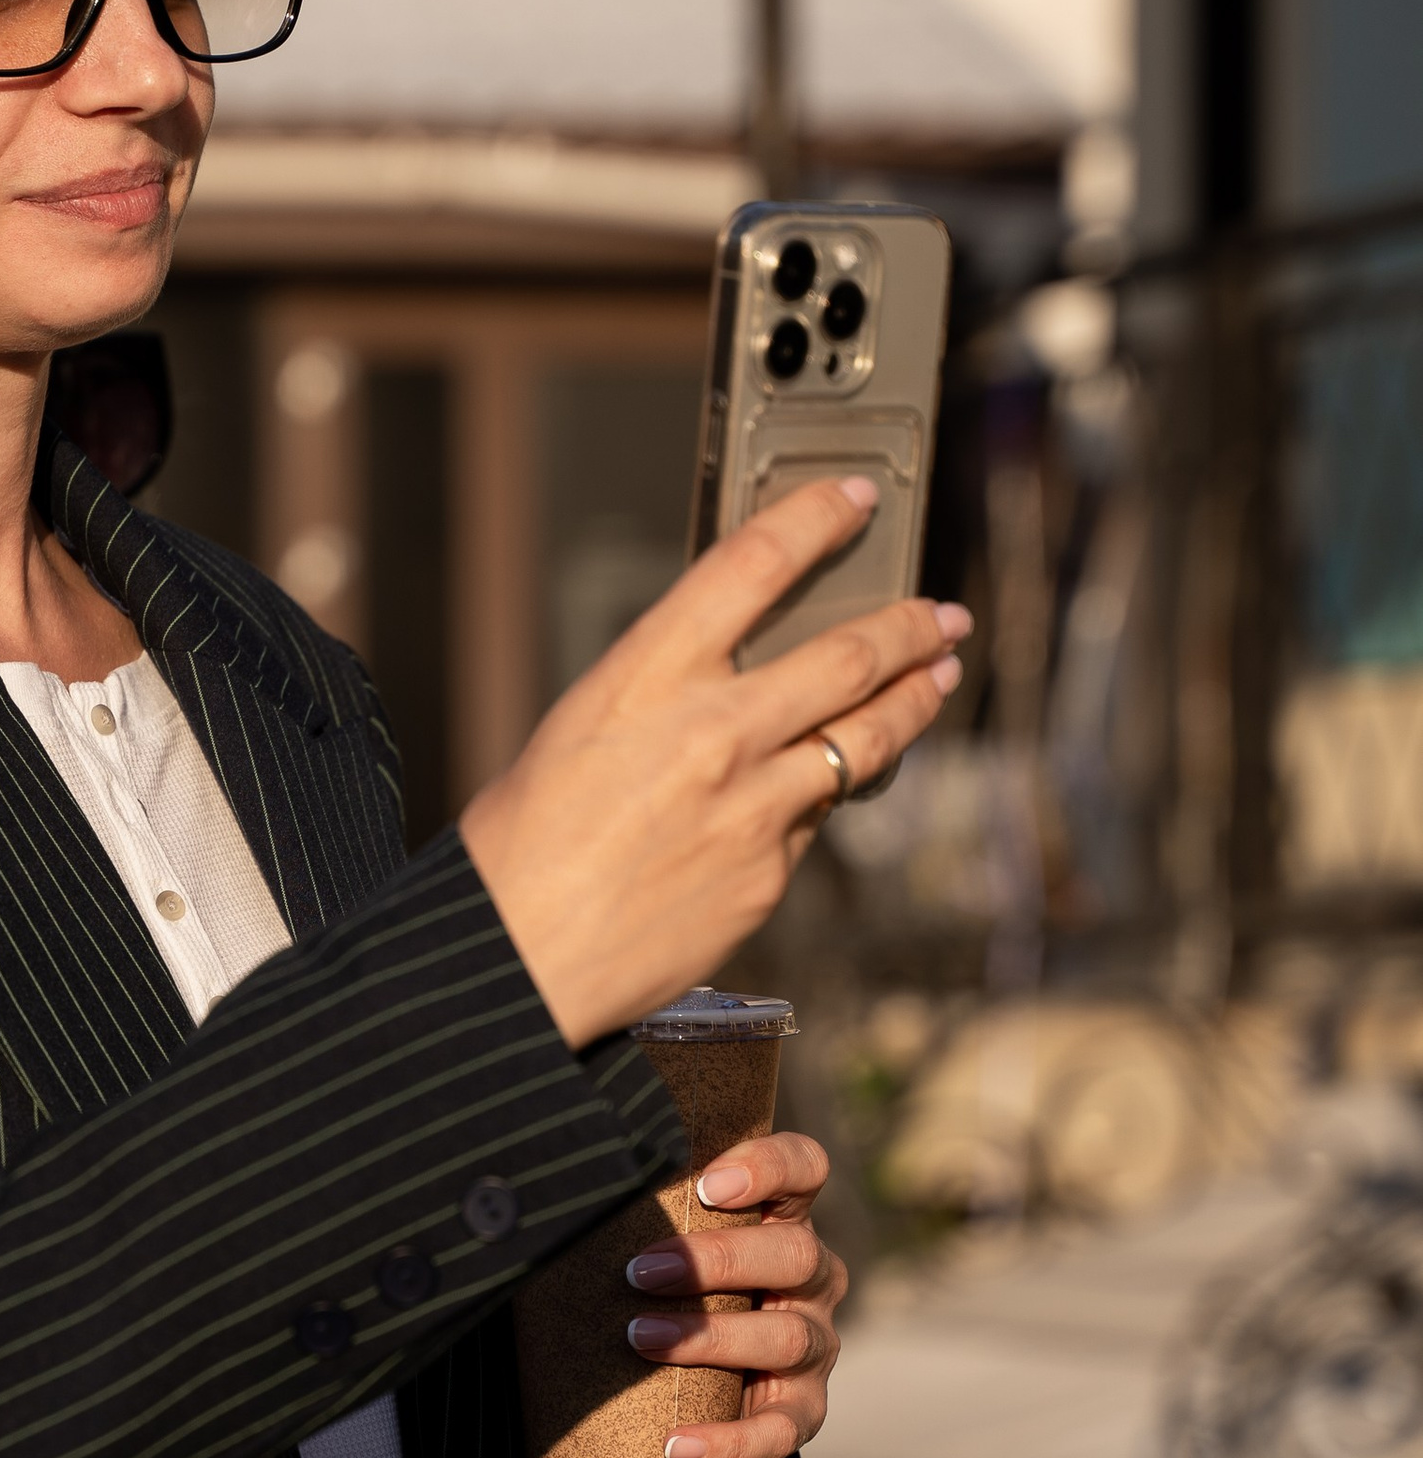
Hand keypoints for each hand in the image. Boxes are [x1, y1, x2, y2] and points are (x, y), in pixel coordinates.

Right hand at [458, 478, 968, 1051]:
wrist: (518, 959)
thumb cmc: (521, 844)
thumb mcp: (578, 728)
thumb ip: (662, 694)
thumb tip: (731, 676)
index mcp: (647, 678)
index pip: (753, 565)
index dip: (818, 519)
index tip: (857, 499)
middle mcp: (712, 733)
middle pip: (848, 655)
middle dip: (910, 628)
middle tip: (940, 615)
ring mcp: (752, 807)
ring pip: (865, 738)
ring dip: (913, 703)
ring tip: (940, 679)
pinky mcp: (768, 874)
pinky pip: (815, 820)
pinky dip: (824, 796)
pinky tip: (828, 788)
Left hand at [620, 1128, 845, 1457]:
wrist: (688, 1386)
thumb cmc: (659, 1291)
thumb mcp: (651, 1244)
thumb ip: (611, 1216)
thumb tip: (508, 1202)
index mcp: (779, 1218)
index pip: (803, 1168)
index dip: (768, 1167)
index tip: (707, 1183)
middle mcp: (810, 1278)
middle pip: (794, 1253)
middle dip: (719, 1260)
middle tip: (641, 1271)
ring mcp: (813, 1346)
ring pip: (787, 1336)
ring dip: (711, 1338)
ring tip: (640, 1339)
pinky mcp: (801, 1411)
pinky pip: (778, 1431)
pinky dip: (728, 1440)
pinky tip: (678, 1445)